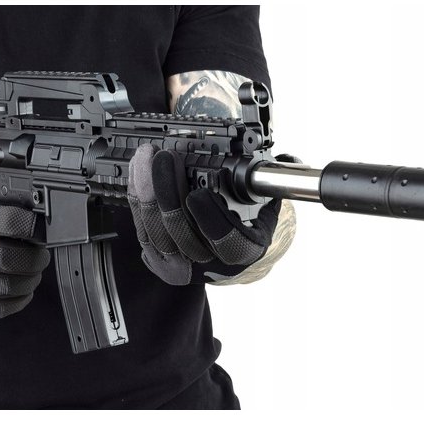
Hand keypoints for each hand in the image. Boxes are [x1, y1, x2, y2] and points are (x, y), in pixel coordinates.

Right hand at [0, 200, 49, 319]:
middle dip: (37, 257)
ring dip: (31, 278)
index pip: (13, 222)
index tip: (41, 231)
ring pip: (17, 284)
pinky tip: (22, 289)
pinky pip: (8, 306)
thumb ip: (3, 215)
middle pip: (19, 258)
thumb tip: (37, 219)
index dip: (34, 227)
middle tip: (39, 255)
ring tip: (30, 272)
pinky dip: (22, 297)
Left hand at [127, 143, 281, 284]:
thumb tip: (286, 161)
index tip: (199, 193)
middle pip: (181, 234)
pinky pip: (140, 231)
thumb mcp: (264, 208)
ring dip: (146, 191)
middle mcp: (210, 265)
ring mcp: (181, 266)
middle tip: (164, 158)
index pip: (227, 242)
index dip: (211, 219)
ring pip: (155, 232)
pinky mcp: (157, 261)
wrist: (221, 254)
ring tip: (146, 158)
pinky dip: (137, 199)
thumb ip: (271, 185)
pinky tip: (137, 173)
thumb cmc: (243, 225)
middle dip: (167, 192)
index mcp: (243, 252)